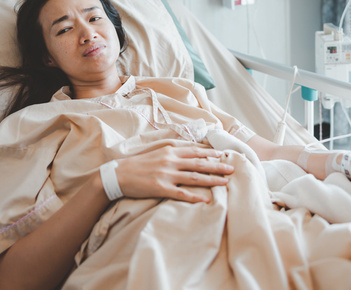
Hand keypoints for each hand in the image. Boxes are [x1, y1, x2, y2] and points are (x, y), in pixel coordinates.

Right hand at [114, 146, 233, 202]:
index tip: (225, 155)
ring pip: (194, 177)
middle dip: (218, 166)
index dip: (211, 153)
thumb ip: (173, 151)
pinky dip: (194, 197)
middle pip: (199, 163)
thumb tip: (190, 151)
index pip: (196, 151)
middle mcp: (171, 161)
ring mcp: (166, 175)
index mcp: (170, 150)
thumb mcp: (157, 152)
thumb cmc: (138, 164)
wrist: (118, 174)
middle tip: (232, 168)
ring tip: (225, 183)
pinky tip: (205, 200)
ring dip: (212, 180)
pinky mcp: (161, 188)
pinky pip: (181, 193)